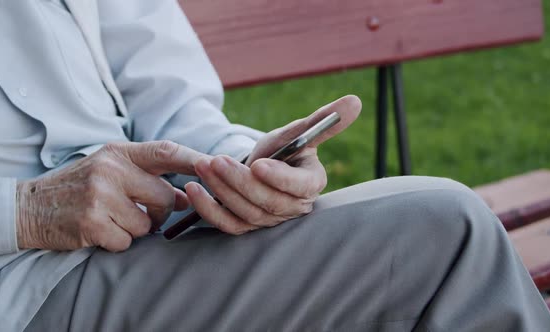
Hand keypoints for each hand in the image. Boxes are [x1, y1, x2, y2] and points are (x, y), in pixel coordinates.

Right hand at [16, 141, 205, 251]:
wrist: (30, 206)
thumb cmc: (79, 187)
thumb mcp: (111, 170)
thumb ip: (148, 178)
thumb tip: (188, 196)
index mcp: (118, 152)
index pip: (167, 151)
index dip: (197, 160)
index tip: (220, 166)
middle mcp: (111, 169)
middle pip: (166, 196)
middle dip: (164, 211)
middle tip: (144, 213)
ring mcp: (100, 195)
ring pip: (148, 223)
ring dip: (138, 228)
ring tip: (113, 219)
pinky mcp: (92, 223)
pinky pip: (127, 241)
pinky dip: (119, 241)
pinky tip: (100, 230)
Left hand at [185, 95, 360, 234]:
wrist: (258, 165)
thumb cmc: (281, 149)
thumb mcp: (296, 132)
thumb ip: (323, 120)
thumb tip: (356, 100)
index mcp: (311, 184)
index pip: (302, 189)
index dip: (280, 179)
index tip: (259, 164)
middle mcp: (293, 207)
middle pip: (268, 203)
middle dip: (240, 181)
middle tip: (217, 160)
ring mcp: (269, 220)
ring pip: (246, 212)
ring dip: (221, 190)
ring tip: (204, 166)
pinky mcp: (246, 227)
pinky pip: (227, 225)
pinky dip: (208, 209)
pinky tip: (193, 189)